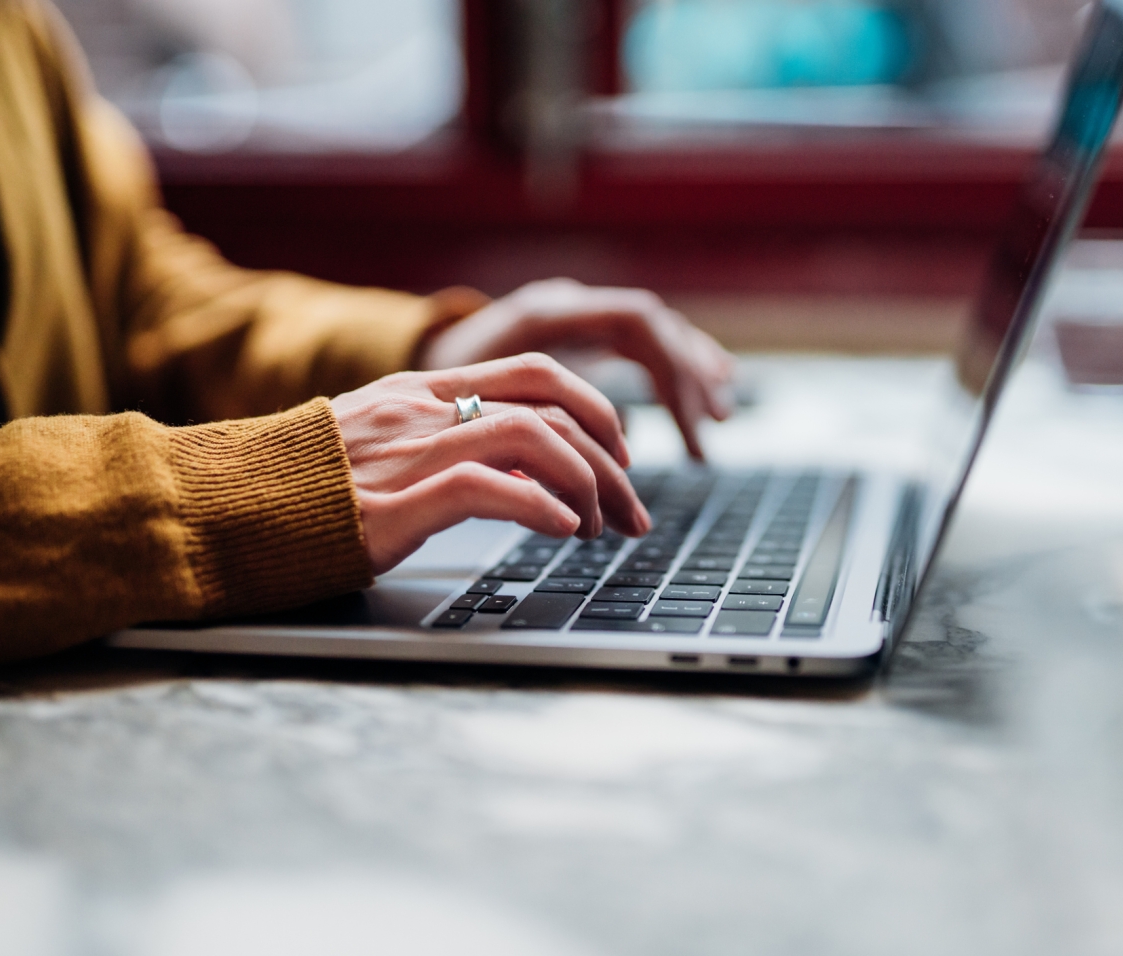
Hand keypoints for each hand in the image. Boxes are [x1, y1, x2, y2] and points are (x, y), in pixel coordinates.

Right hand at [330, 353, 652, 574]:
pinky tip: (563, 532)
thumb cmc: (304, 486)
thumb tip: (524, 469)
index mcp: (424, 391)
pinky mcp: (393, 503)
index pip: (538, 373)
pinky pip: (488, 488)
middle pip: (553, 402)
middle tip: (632, 508)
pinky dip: (541, 507)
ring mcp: (410, 451)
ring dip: (586, 486)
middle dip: (611, 457)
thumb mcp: (381, 443)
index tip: (619, 458)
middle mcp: (424, 409)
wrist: (222, 506)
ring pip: (534, 438)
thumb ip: (446, 440)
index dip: (596, 410)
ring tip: (598, 528)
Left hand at [418, 278, 735, 459]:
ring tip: (720, 416)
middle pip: (653, 327)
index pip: (635, 323)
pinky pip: (640, 343)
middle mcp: (566, 304)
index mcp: (544, 313)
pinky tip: (706, 387)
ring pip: (652, 332)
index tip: (684, 431)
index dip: (669, 376)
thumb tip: (576, 484)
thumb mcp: (468, 411)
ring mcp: (573, 315)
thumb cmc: (428, 394)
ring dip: (690, 372)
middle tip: (709, 435)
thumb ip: (523, 433)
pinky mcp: (575, 335)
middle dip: (688, 382)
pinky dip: (673, 368)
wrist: (401, 357)